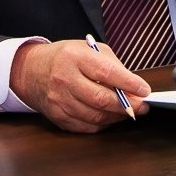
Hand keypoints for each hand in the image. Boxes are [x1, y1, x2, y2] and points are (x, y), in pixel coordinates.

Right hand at [9, 39, 149, 132]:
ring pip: (95, 116)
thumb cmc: (65, 57)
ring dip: (116, 116)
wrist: (31, 70)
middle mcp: (65, 79)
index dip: (128, 83)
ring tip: (129, 111)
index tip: (145, 90)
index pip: (106, 72)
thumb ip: (111, 65)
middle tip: (142, 106)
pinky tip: (111, 117)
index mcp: (74, 57)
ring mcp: (59, 100)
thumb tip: (133, 85)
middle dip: (127, 105)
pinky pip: (86, 126)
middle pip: (100, 99)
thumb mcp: (88, 49)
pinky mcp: (57, 117)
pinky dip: (103, 124)